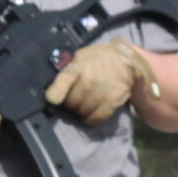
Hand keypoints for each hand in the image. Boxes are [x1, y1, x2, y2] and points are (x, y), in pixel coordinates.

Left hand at [44, 39, 160, 124]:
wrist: (125, 59)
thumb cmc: (98, 58)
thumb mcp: (81, 56)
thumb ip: (69, 70)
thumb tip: (55, 88)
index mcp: (79, 65)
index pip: (65, 79)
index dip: (56, 92)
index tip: (52, 100)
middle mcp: (91, 79)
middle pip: (72, 101)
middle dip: (69, 104)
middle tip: (72, 102)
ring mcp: (102, 91)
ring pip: (84, 110)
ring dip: (80, 112)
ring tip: (81, 108)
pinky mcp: (113, 100)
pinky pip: (99, 116)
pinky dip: (91, 119)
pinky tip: (89, 117)